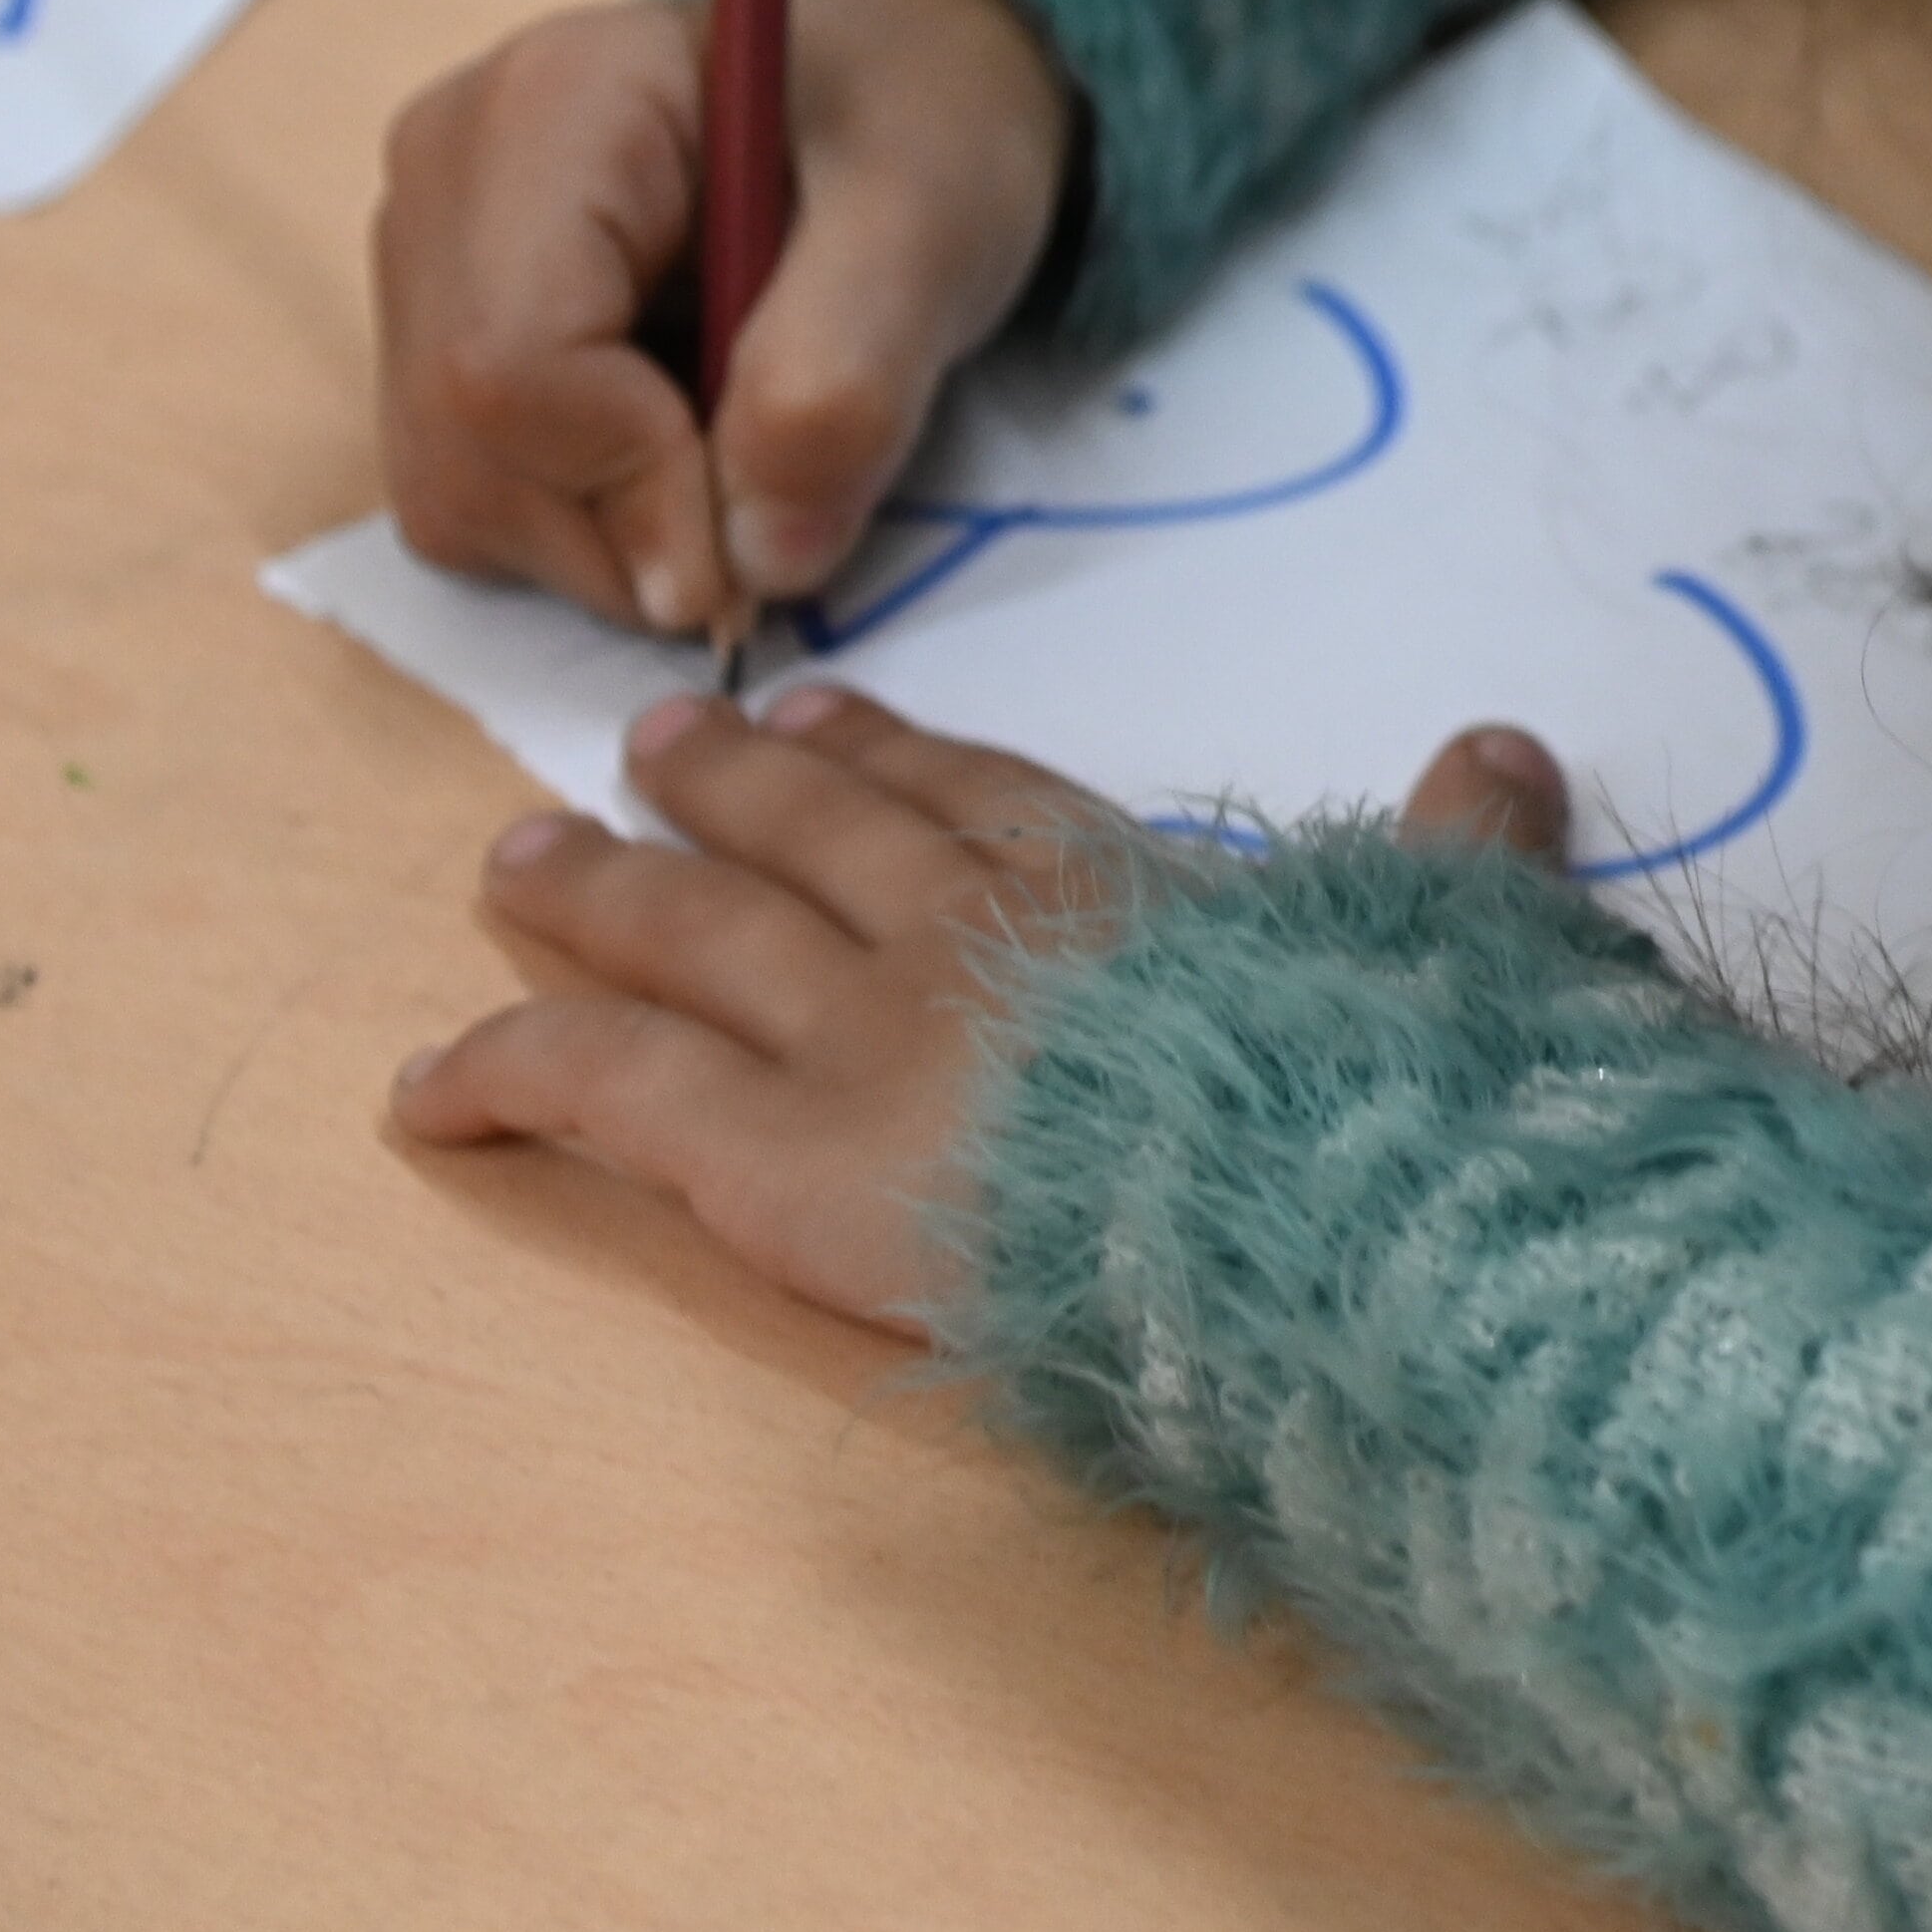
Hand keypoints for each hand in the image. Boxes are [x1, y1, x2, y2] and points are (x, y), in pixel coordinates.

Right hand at [371, 0, 1078, 640]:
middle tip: (781, 506)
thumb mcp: (931, 223)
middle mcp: (446, 179)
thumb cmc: (919, 117)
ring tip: (746, 448)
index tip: (766, 540)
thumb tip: (756, 557)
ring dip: (614, 543)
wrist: (891, 95)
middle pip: (464, 447)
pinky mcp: (436, 333)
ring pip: (457, 494)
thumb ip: (847, 380)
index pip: (509, 365)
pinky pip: (472, 496)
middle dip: (631, 535)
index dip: (633, 488)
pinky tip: (685, 446)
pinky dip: (590, 527)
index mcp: (549, 106)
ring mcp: (426, 259)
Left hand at [390, 686, 1573, 1330]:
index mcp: (1123, 897)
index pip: (982, 802)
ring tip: (512, 857)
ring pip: (689, 933)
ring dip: (595, 892)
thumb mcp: (1448, 952)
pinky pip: (607, 1090)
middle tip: (648, 742)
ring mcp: (858, 1036)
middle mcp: (966, 935)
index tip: (829, 717)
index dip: (896, 756)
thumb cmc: (1390, 1104)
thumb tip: (1508, 747)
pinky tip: (423, 1087)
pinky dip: (506, 1072)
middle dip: (724, 787)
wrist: (1310, 1214)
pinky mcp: (775, 1154)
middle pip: (817, 837)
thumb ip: (1461, 855)